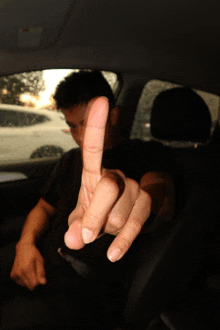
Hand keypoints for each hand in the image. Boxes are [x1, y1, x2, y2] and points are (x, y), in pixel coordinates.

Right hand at [10, 242, 45, 290]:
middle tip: (35, 271)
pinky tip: (25, 271)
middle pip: (30, 286)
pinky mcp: (12, 276)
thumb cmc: (33, 254)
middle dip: (34, 281)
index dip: (39, 281)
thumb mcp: (41, 261)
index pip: (34, 285)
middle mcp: (19, 273)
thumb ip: (41, 273)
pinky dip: (24, 279)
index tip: (39, 275)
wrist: (23, 248)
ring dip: (29, 280)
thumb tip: (43, 283)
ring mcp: (15, 275)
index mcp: (27, 269)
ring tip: (30, 270)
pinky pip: (21, 283)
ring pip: (25, 285)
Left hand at [64, 97, 150, 261]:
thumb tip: (72, 239)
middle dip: (94, 216)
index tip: (100, 101)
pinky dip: (122, 242)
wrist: (118, 218)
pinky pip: (135, 225)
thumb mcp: (80, 214)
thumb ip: (74, 223)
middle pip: (108, 186)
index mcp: (95, 173)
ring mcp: (135, 188)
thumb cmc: (97, 210)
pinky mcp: (147, 204)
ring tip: (105, 230)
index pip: (94, 148)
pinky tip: (113, 253)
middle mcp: (118, 174)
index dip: (97, 126)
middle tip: (86, 233)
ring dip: (107, 230)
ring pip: (120, 213)